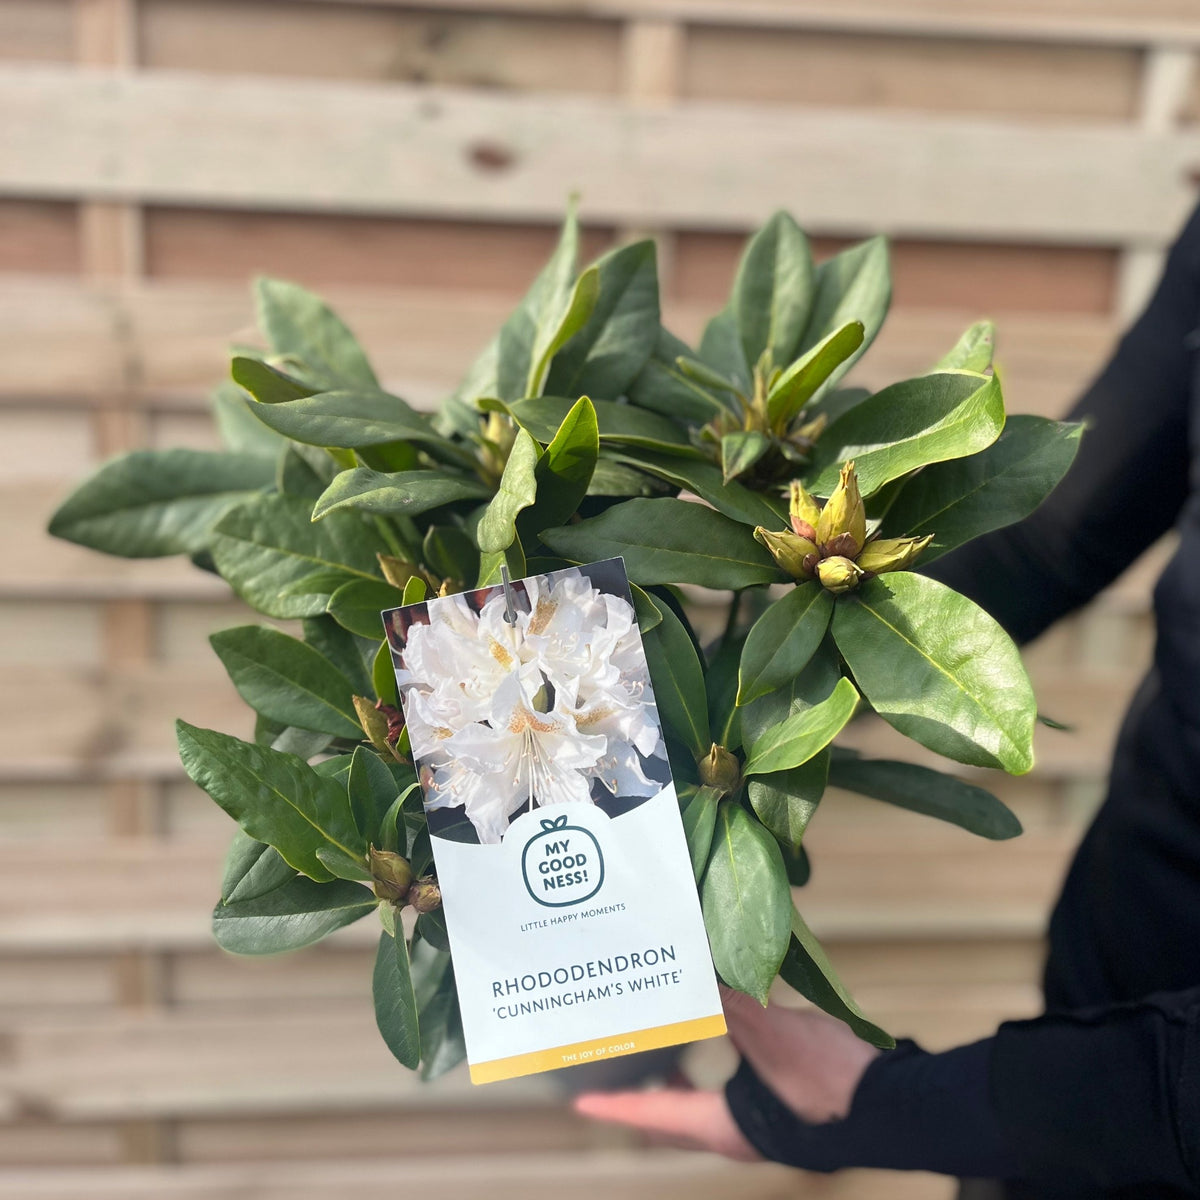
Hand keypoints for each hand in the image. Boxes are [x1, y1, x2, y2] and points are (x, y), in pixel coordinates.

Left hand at [572, 987, 878, 1157]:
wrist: (895, 1107)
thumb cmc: (830, 1082)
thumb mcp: (771, 1033)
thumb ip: (729, 998)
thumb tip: (694, 963)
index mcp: (722, 1126)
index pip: (652, 1115)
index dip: (614, 1106)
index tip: (579, 1100)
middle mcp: (735, 1132)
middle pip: (672, 1117)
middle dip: (640, 1095)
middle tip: (612, 1070)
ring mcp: (760, 1123)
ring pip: (702, 1106)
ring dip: (676, 1081)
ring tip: (656, 1045)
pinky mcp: (784, 1106)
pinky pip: (730, 1090)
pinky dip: (713, 1066)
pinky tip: (718, 1032)